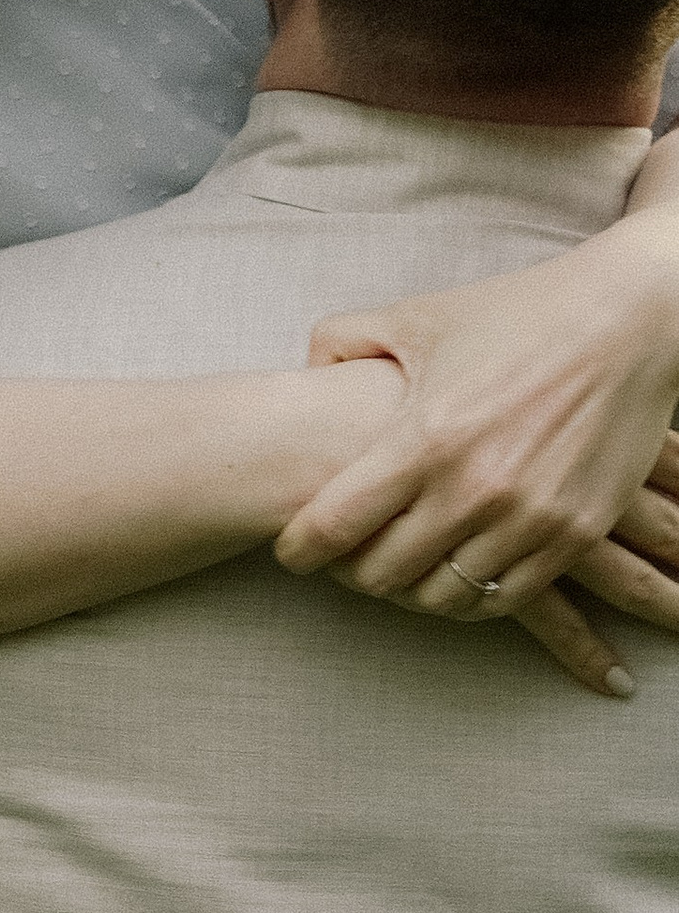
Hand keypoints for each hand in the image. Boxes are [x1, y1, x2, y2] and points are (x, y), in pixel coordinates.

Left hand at [276, 225, 678, 692]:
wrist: (622, 323)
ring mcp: (529, 519)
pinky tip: (458, 570)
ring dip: (414, 590)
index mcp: (424, 437)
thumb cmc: (514, 314)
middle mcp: (474, 489)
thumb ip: (345, 339)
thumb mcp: (418, 317)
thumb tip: (307, 370)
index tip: (289, 552)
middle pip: (385, 575)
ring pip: (446, 598)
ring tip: (400, 568)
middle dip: (353, 573)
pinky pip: (508, 596)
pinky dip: (474, 594)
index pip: (338, 522)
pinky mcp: (574, 535)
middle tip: (344, 560)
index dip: (302, 547)